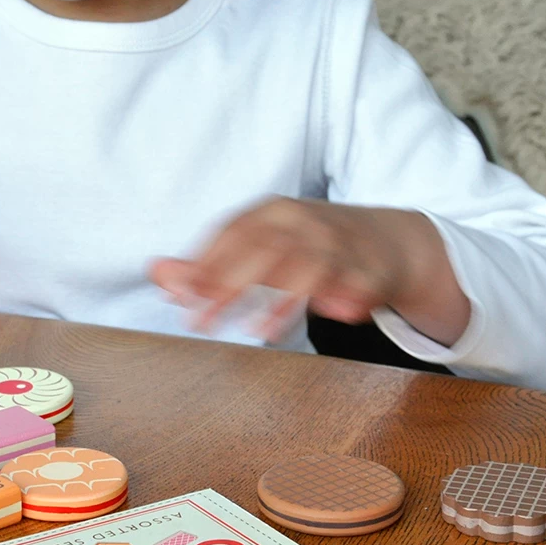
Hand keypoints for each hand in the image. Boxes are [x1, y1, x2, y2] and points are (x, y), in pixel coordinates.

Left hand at [150, 197, 467, 344]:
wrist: (388, 241)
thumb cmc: (308, 247)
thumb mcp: (259, 247)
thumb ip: (208, 265)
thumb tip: (157, 274)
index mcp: (271, 212)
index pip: (231, 233)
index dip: (204, 264)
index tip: (181, 296)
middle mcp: (302, 221)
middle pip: (261, 250)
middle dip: (228, 286)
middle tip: (202, 322)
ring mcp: (337, 242)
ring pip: (305, 267)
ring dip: (282, 300)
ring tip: (259, 331)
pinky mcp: (367, 267)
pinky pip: (351, 283)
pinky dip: (339, 299)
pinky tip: (328, 316)